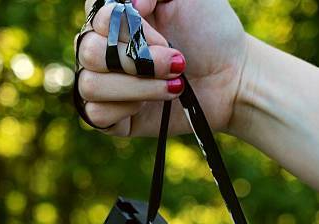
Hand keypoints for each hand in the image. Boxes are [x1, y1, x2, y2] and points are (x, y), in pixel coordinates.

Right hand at [77, 0, 248, 135]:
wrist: (230, 77)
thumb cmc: (208, 32)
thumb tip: (130, 6)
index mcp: (112, 19)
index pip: (95, 18)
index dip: (127, 29)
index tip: (164, 37)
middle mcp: (100, 51)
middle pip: (88, 53)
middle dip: (136, 61)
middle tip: (175, 62)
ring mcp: (102, 85)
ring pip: (90, 86)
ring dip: (137, 87)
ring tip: (171, 86)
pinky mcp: (110, 117)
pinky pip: (97, 114)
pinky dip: (127, 108)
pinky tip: (148, 106)